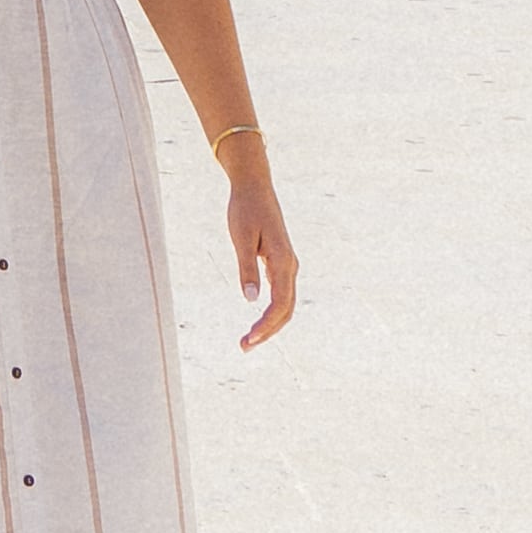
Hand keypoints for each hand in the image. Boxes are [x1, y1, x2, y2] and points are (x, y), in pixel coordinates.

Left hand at [227, 162, 298, 349]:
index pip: (280, 304)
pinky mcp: (280, 262)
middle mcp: (290, 265)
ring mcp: (287, 264)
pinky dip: (272, 311)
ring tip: (249, 339)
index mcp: (283, 261)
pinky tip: (258, 321)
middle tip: (244, 346)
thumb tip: (250, 299)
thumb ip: (247, 268)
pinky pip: (281, 294)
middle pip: (286, 309)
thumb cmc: (245, 209)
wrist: (254, 186)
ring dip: (270, 324)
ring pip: (285, 304)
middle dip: (268, 331)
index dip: (266, 326)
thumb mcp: (241, 238)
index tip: (248, 339)